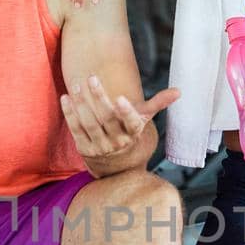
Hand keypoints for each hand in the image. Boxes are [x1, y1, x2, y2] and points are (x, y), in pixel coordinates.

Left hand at [60, 76, 179, 160]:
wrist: (115, 166)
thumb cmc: (129, 133)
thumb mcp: (143, 120)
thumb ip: (158, 104)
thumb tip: (178, 91)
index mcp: (132, 133)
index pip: (131, 123)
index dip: (126, 112)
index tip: (120, 99)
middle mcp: (117, 142)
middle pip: (107, 119)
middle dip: (99, 97)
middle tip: (92, 77)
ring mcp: (99, 147)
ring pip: (89, 123)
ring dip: (81, 103)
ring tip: (76, 84)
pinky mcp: (84, 149)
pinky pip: (75, 129)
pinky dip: (70, 114)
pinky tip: (66, 98)